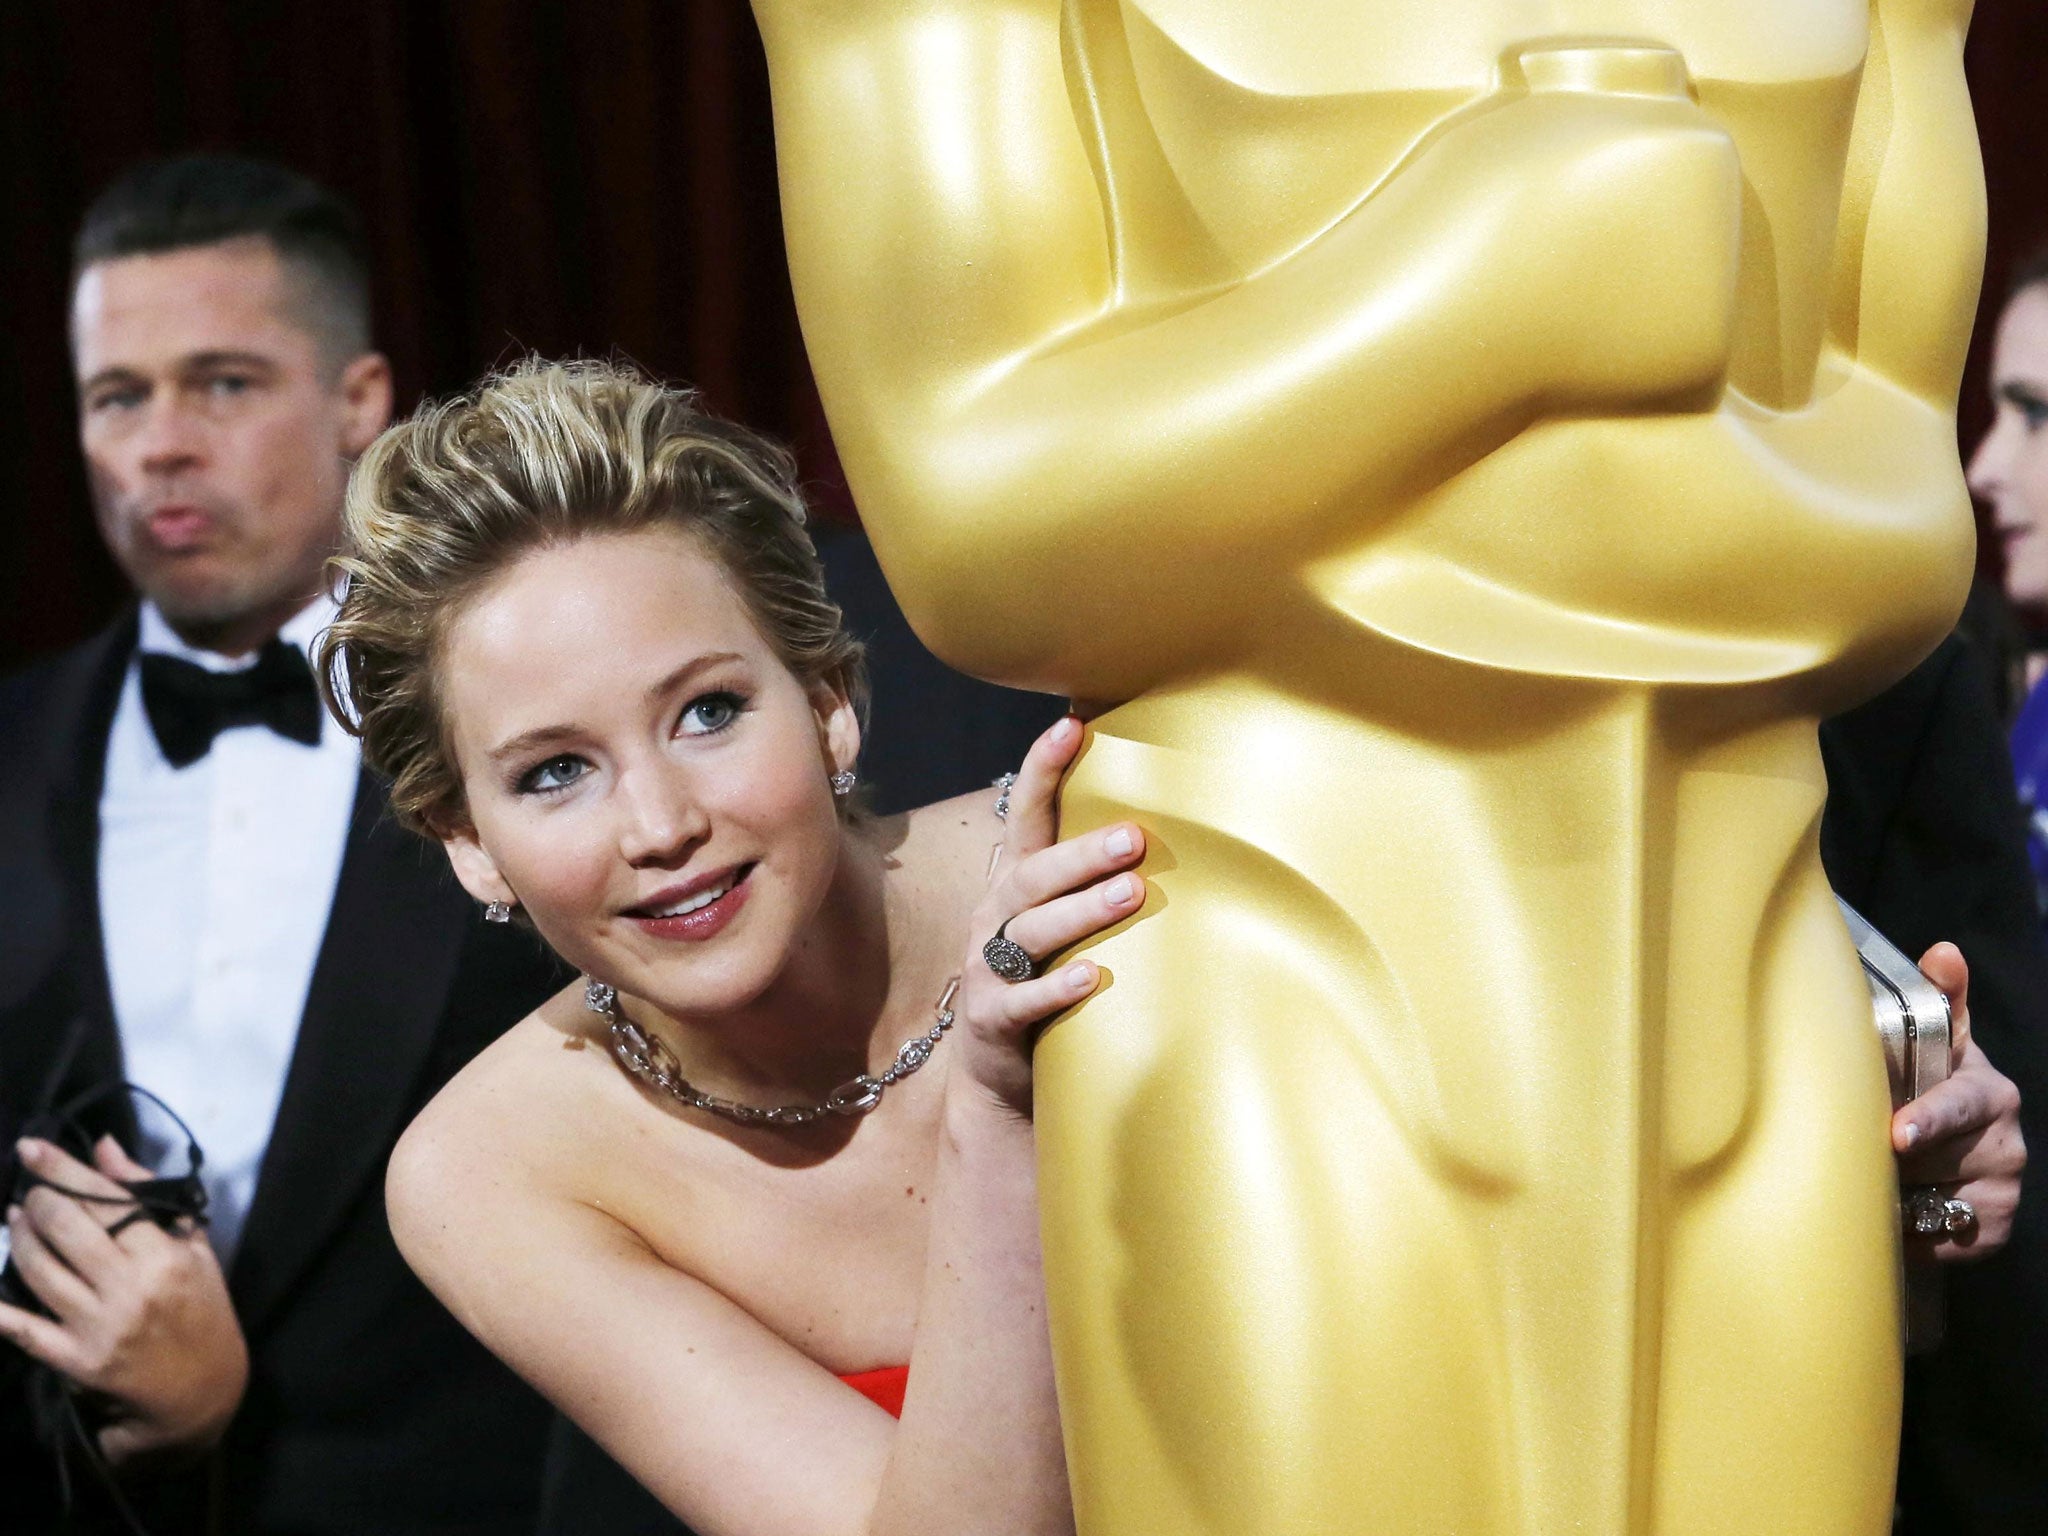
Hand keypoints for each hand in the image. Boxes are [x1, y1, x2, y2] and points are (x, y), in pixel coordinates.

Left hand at [0, 1135, 247, 1463]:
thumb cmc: (202, 1311)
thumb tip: (104, 1147)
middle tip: (29, 1192)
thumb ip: (148, 1196)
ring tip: (14, 1221)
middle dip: (37, 1200)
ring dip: (18, 1238)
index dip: (63, 1169)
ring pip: (39, 1269)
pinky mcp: (76, 1361)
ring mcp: (99, 1326)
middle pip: (66, 1227)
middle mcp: (130, 1288)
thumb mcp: (193, 1249)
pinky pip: (22, 1329)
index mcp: (164, 1256)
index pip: (107, 1199)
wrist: (203, 1392)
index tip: (31, 1147)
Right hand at [954, 716, 1145, 1117]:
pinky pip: (1022, 999)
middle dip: (1082, 853)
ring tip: (1131, 894)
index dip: (1044, 767)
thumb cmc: (1049, 981)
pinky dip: (1057, 987)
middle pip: (1033, 873)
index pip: (1027, 813)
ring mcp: (988, 968)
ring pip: (1032, 930)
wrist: (999, 1079)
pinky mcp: (993, 1019)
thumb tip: (1178, 822)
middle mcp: (997, 916)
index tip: (1071, 726)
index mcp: (1016, 883)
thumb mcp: (1064, 923)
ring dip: (1082, 910)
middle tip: (1133, 837)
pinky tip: (1092, 977)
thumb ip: (1098, 879)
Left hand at [1893, 943, 2025, 1262]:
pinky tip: (1895, 1212)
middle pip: (1934, 1158)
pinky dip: (1909, 1231)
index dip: (1929, 1119)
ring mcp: (2004, 1189)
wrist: (1944, 1150)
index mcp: (1988, 1090)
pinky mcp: (1992, 1232)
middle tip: (1860, 1151)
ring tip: (1874, 1173)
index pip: (1959, 1106)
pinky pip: (1938, 1239)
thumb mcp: (1934, 1042)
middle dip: (1891, 1157)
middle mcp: (2007, 1142)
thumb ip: (1939, 999)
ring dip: (1893, 1191)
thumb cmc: (1927, 1084)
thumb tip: (1944, 952)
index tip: (1899, 1132)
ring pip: (1930, 1198)